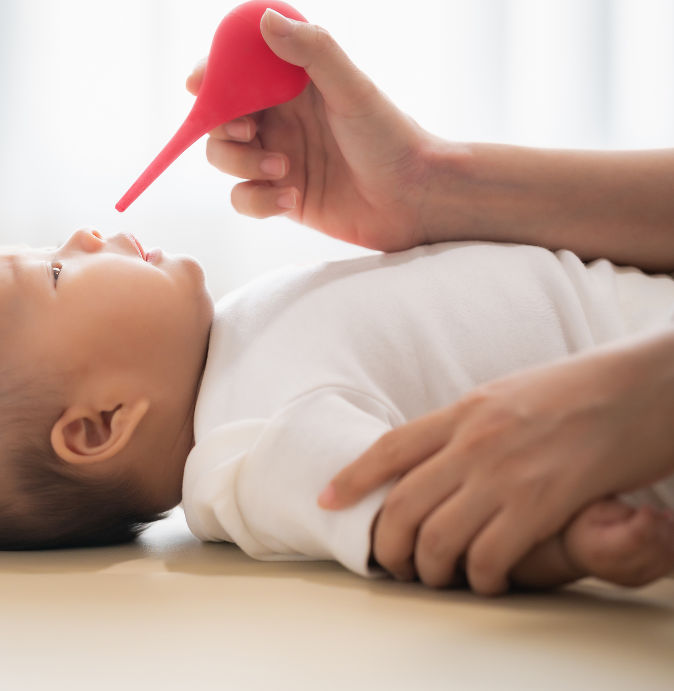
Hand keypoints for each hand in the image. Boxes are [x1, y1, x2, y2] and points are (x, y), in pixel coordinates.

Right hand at [187, 8, 440, 252]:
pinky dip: (258, 200)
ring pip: (224, 158)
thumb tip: (265, 20)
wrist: (417, 198)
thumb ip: (312, 52)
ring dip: (242, 164)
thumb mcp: (353, 89)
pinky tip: (291, 198)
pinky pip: (243, 198)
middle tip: (245, 132)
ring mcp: (276, 158)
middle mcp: (280, 119)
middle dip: (221, 126)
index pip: (238, 71)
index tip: (198, 84)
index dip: (212, 74)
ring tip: (283, 169)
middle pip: (220, 118)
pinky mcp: (279, 197)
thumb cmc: (392, 137)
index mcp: (293, 86)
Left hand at [320, 327, 673, 594]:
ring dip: (431, 570)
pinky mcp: (542, 503)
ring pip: (437, 538)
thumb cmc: (585, 391)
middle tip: (392, 564)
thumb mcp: (510, 395)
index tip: (326, 500)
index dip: (350, 478)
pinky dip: (482, 578)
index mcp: (466, 411)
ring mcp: (505, 473)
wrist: (648, 386)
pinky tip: (489, 581)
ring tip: (438, 578)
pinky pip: (489, 556)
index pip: (389, 448)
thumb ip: (470, 425)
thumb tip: (438, 452)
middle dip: (387, 545)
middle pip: (402, 504)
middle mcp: (475, 441)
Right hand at [509, 499, 673, 588]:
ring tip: (654, 518)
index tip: (644, 508)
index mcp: (600, 550)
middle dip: (658, 525)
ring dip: (667, 534)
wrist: (573, 551)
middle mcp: (617, 570)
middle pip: (655, 547)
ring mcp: (633, 579)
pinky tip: (660, 528)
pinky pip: (669, 563)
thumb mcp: (590, 506)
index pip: (637, 538)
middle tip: (646, 512)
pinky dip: (670, 543)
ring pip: (667, 556)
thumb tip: (651, 513)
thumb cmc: (579, 524)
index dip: (648, 519)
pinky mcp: (645, 580)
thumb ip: (618, 508)